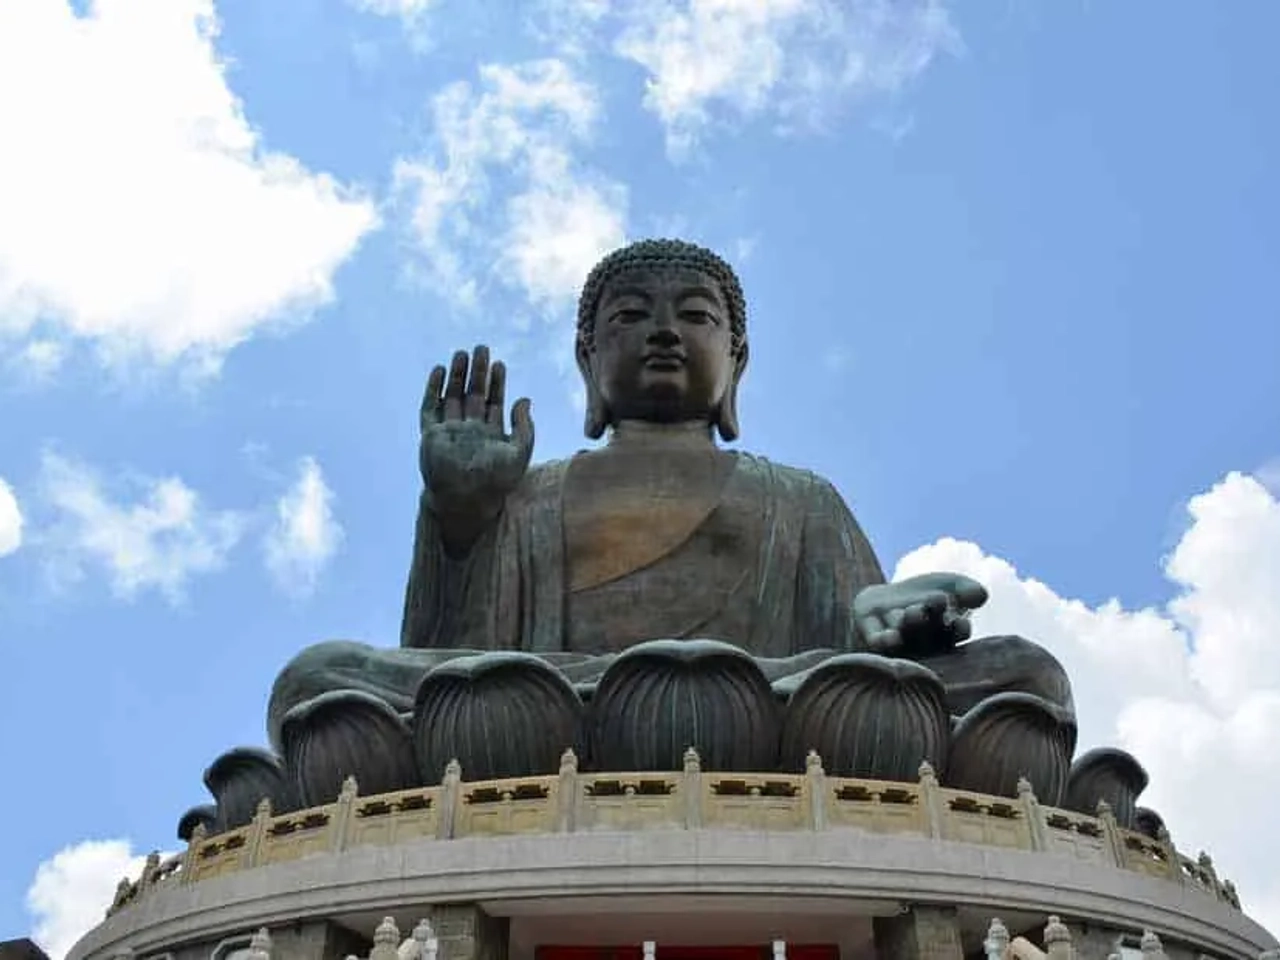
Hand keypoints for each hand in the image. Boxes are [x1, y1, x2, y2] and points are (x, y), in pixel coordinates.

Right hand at [419, 345, 533, 528]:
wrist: (467, 500)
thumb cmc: (496, 481)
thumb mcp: (520, 452)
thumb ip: (524, 427)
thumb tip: (524, 399)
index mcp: (490, 434)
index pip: (493, 402)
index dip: (497, 383)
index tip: (499, 364)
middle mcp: (470, 430)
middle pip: (473, 395)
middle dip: (477, 372)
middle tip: (481, 348)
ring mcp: (449, 432)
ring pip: (452, 396)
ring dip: (457, 376)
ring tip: (461, 354)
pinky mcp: (431, 435)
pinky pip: (430, 408)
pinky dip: (433, 389)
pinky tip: (439, 371)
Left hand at [853, 572, 988, 657]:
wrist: (883, 600)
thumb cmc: (923, 597)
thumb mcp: (947, 586)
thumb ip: (965, 589)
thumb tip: (981, 595)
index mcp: (944, 633)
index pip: (955, 633)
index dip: (959, 629)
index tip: (960, 622)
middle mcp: (922, 642)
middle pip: (930, 633)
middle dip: (933, 617)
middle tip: (937, 600)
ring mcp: (897, 641)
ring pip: (905, 635)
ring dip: (911, 624)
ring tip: (914, 612)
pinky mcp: (872, 637)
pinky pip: (877, 642)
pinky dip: (883, 640)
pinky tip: (890, 636)